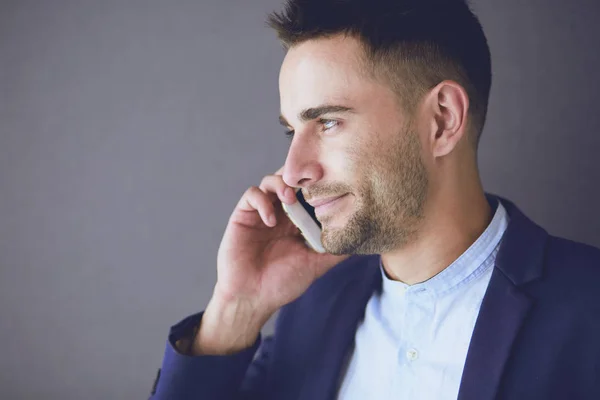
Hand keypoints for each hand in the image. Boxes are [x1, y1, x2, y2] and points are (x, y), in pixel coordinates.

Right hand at [193, 167, 347, 353]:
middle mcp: (280, 213)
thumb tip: (362, 241)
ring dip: (281, 184)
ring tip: (289, 199)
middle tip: (310, 180)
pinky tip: (270, 220)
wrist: (252, 298)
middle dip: (300, 176)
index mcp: (298, 221)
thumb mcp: (315, 265)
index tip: (329, 182)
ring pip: (271, 181)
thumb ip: (335, 252)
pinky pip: (252, 194)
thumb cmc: (282, 283)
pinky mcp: (243, 215)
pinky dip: (262, 201)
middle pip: (290, 179)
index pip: (309, 192)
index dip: (318, 183)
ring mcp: (261, 212)